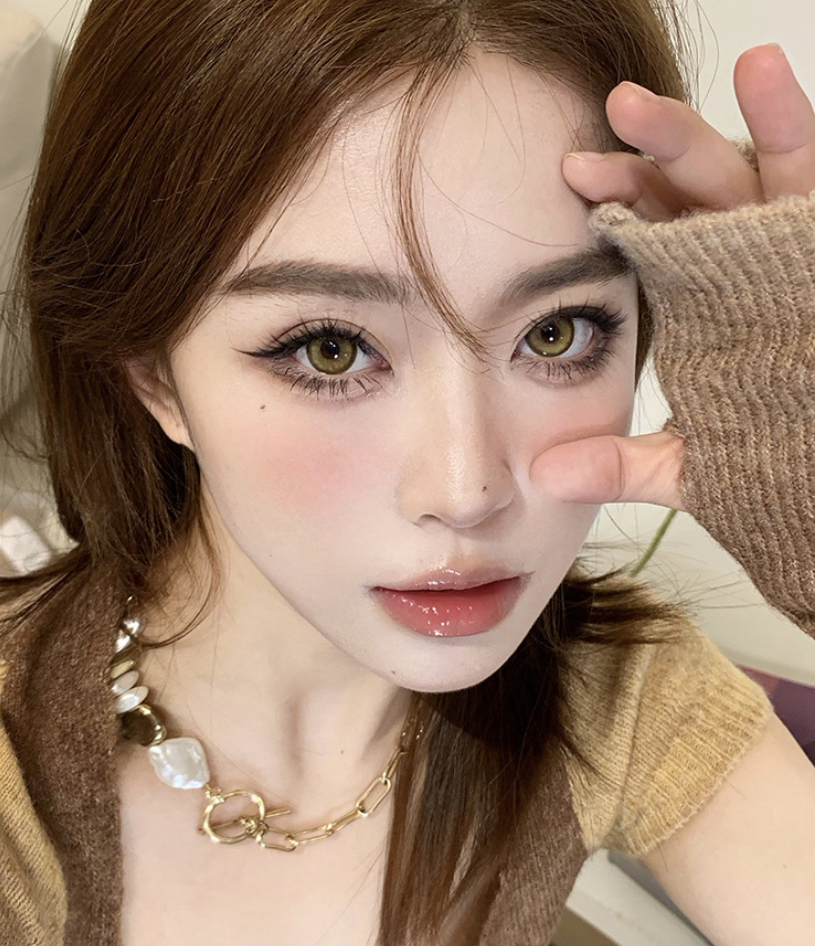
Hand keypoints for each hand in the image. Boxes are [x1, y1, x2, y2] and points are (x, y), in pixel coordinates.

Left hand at [531, 44, 814, 509]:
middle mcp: (742, 265)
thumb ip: (626, 465)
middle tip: (605, 123)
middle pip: (691, 194)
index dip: (618, 204)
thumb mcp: (696, 464)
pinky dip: (791, 125)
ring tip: (676, 87)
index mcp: (702, 302)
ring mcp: (789, 249)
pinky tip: (766, 77)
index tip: (570, 182)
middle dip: (650, 154)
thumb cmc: (775, 460)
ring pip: (749, 172)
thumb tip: (547, 477)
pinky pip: (810, 177)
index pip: (656, 239)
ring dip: (711, 128)